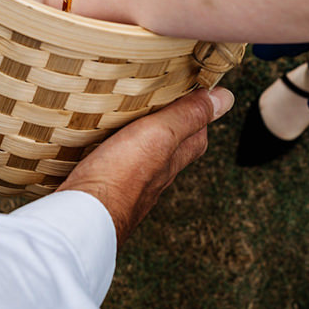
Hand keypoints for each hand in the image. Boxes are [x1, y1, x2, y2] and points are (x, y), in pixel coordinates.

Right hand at [58, 87, 233, 243]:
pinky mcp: (102, 188)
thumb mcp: (159, 135)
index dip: (197, 112)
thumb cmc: (121, 178)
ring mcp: (128, 185)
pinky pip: (113, 164)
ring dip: (136, 136)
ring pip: (140, 157)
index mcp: (172, 160)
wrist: (82, 218)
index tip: (191, 89)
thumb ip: (188, 116)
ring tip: (126, 114)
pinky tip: (97, 143)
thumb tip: (225, 98)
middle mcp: (154, 175)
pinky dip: (110, 150)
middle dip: (168, 123)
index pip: (197, 135)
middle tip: (159, 98)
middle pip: (170, 146)